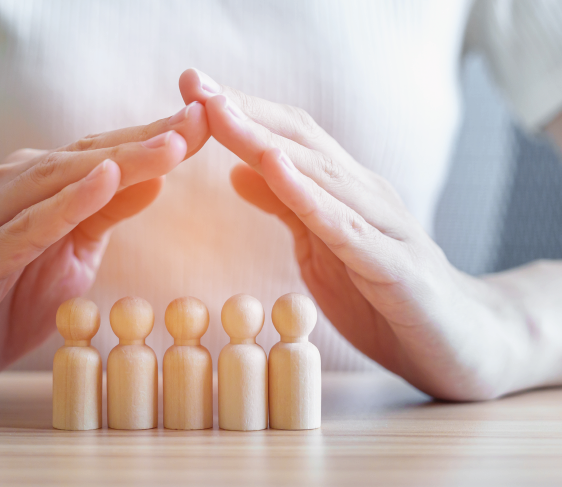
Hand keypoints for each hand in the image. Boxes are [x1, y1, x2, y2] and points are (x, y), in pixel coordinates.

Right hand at [0, 103, 208, 401]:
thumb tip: (153, 180)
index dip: (153, 137)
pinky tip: (104, 182)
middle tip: (201, 120)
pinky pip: (25, 228)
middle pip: (84, 157)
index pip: (100, 154)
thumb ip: (102, 217)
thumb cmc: (4, 300)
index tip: (205, 123)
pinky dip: (66, 204)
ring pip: (57, 182)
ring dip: (118, 162)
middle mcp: (6, 189)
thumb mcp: (70, 256)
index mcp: (32, 187)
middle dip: (147, 138)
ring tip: (170, 145)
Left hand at [180, 68, 533, 399]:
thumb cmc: (385, 297)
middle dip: (243, 111)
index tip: (189, 90)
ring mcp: (385, 227)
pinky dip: (310, 197)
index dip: (240, 112)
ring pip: (320, 174)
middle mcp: (366, 196)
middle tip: (192, 85)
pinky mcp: (396, 268)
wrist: (461, 345)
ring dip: (265, 141)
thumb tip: (240, 170)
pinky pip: (347, 228)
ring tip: (222, 113)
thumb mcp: (322, 248)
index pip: (289, 138)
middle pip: (300, 142)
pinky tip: (276, 170)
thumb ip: (287, 207)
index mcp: (345, 192)